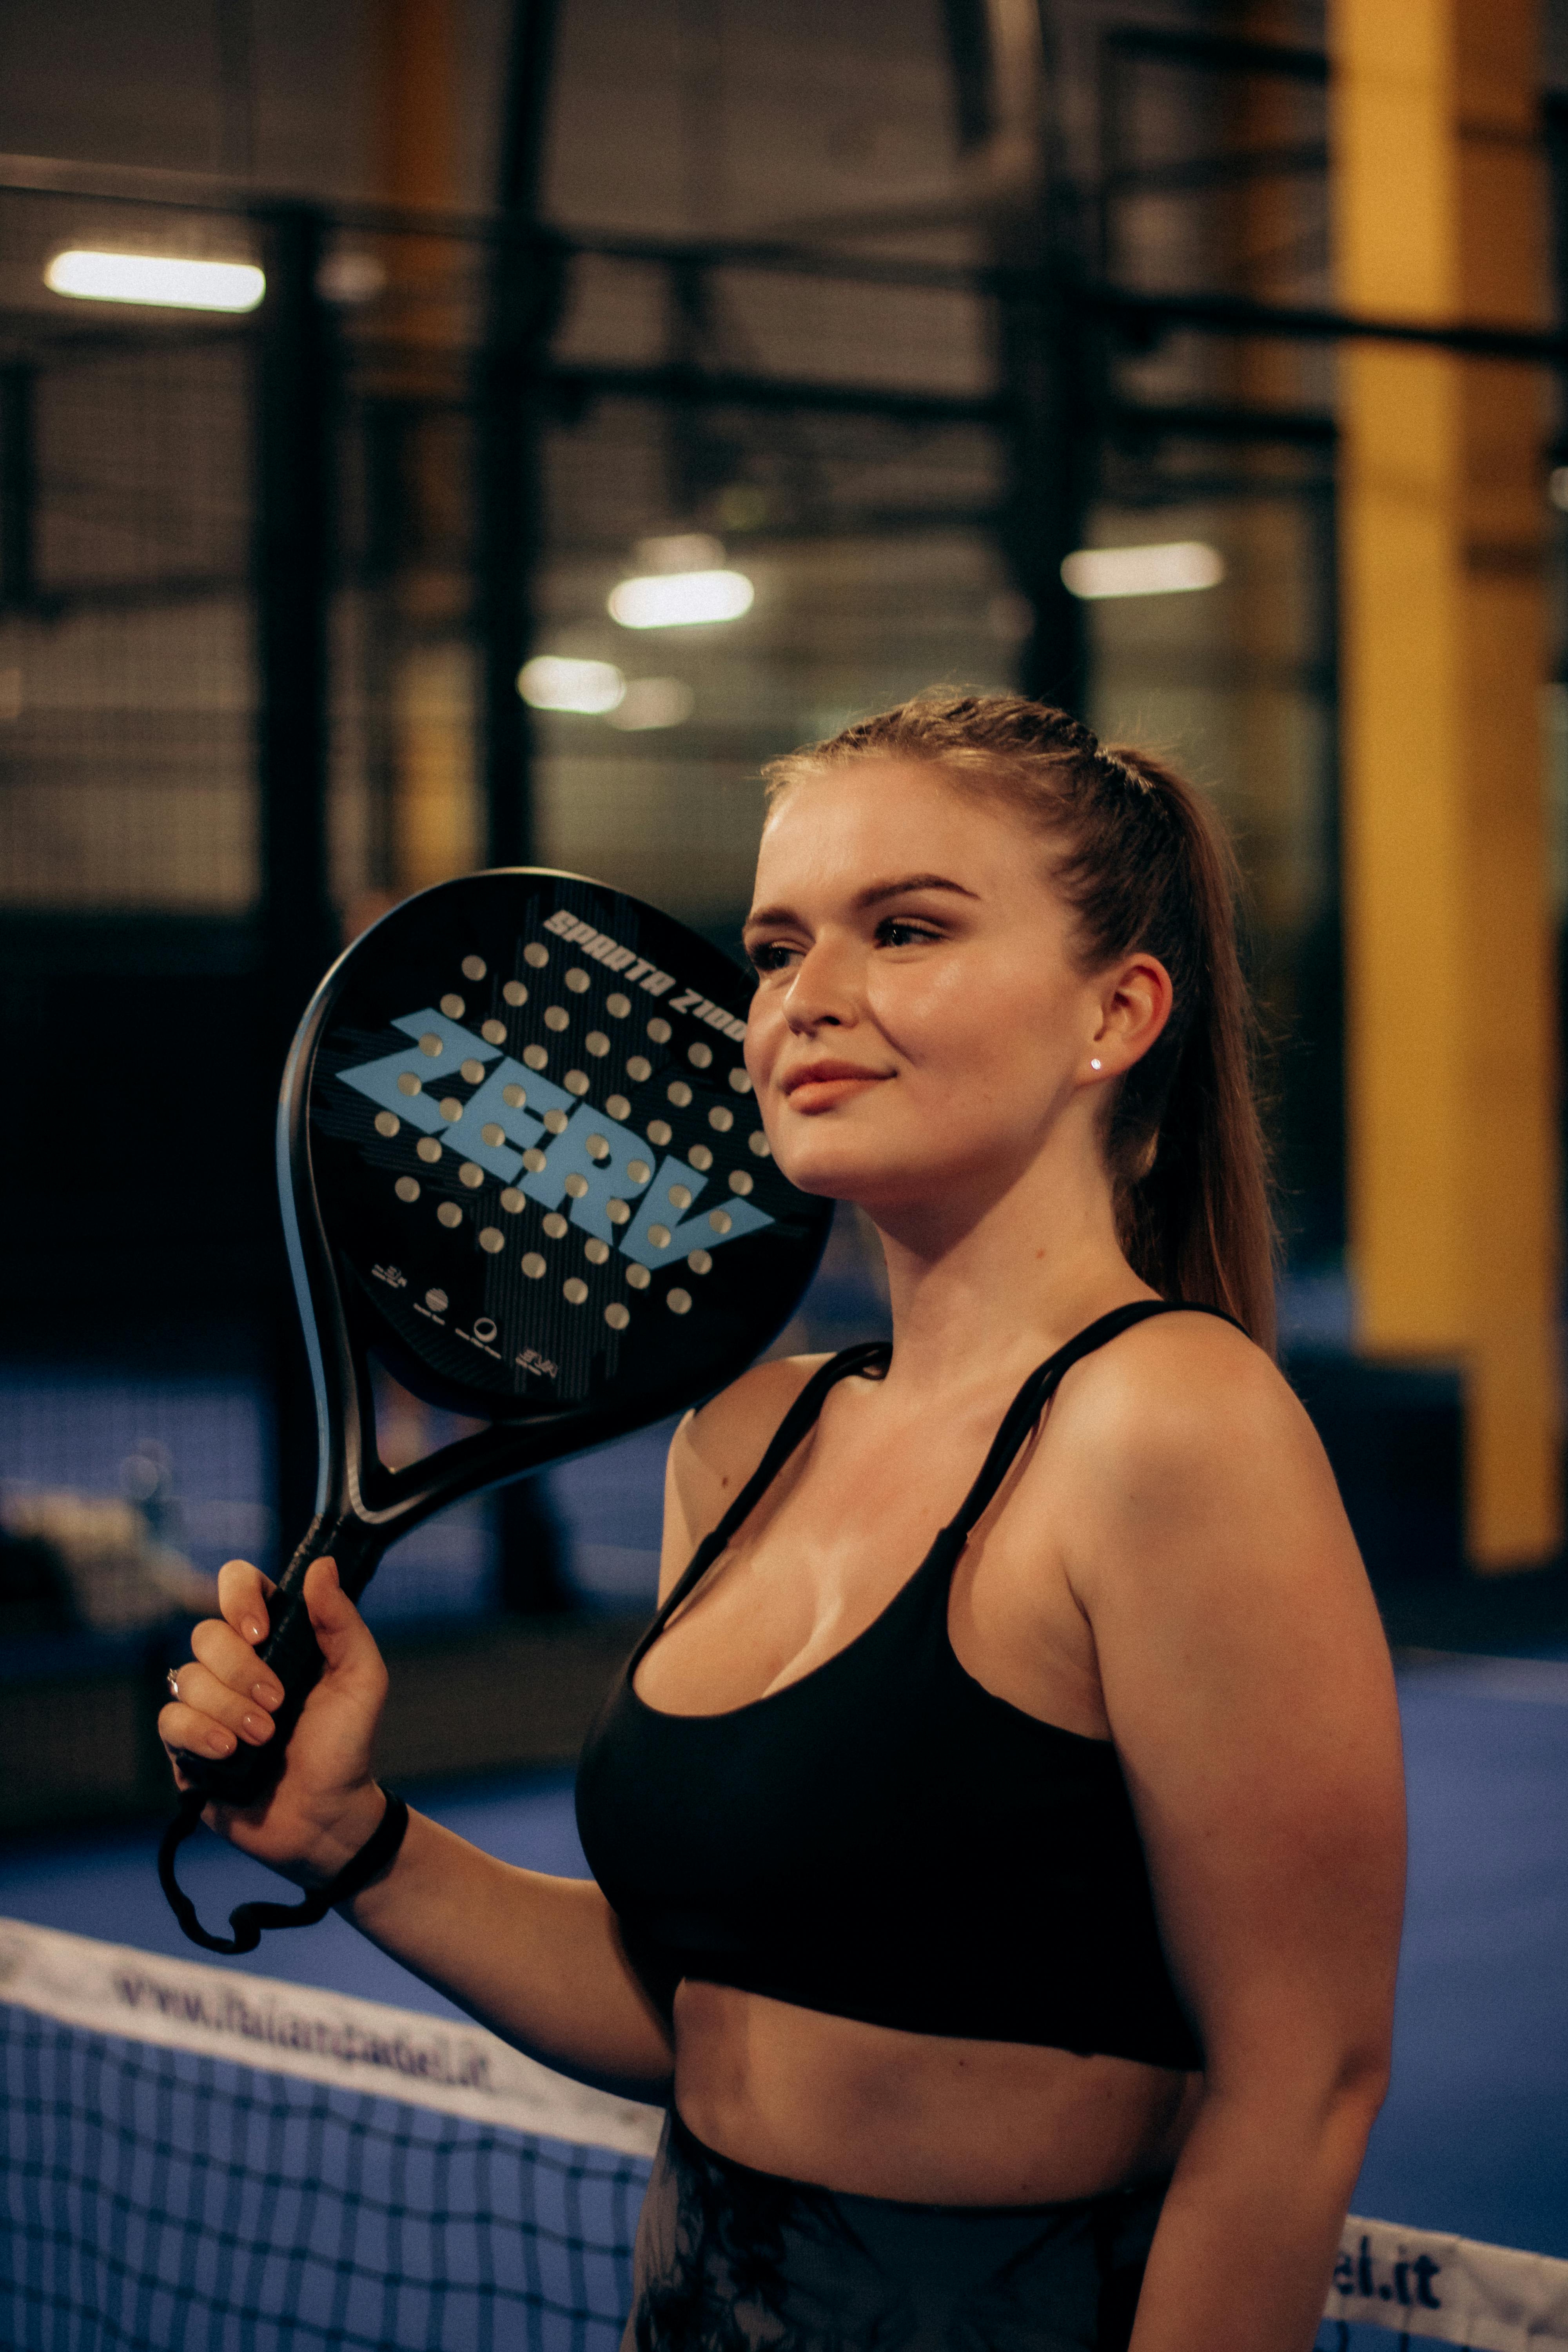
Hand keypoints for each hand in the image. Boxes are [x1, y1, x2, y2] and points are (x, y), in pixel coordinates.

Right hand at [158, 1556, 389, 1885]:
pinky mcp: (186, 1744)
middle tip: (279, 1705)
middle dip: (242, 1671)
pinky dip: (199, 1733)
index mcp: (276, 1637)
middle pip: (208, 1635)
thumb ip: (341, 1622)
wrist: (326, 1817)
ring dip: (228, 1709)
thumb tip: (322, 1566)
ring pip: (187, 1677)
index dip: (239, 1597)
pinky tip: (228, 1753)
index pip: (238, 1584)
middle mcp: (236, 1663)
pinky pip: (171, 1719)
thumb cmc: (346, 1746)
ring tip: (263, 1739)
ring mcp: (208, 1703)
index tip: (261, 1631)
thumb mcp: (361, 1680)